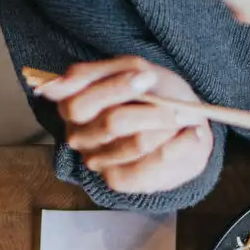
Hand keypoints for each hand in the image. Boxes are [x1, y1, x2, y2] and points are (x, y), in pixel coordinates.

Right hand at [35, 56, 213, 193]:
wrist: (178, 120)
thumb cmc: (151, 91)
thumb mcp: (130, 68)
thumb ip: (98, 72)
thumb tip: (58, 82)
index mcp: (71, 106)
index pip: (80, 102)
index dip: (115, 88)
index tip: (146, 76)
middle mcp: (78, 136)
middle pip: (112, 123)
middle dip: (150, 111)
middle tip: (175, 104)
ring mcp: (96, 161)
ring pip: (137, 143)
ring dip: (168, 127)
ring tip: (183, 117)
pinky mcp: (119, 180)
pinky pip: (151, 167)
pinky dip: (179, 147)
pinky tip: (191, 135)